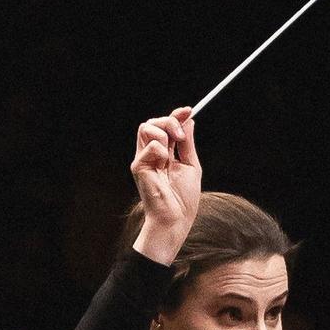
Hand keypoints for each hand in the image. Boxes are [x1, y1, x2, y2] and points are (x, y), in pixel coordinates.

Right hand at [131, 107, 200, 265]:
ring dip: (164, 134)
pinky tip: (163, 166)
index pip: (165, 126)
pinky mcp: (138, 167)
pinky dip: (160, 151)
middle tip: (181, 137)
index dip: (176, 115)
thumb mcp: (191, 165)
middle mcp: (151, 154)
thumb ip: (187, 144)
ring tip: (171, 155)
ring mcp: (143, 159)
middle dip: (169, 121)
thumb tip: (189, 121)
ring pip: (146, 127)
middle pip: (152, 122)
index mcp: (163, 153)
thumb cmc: (183, 199)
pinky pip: (150, 146)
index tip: (189, 110)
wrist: (176, 219)